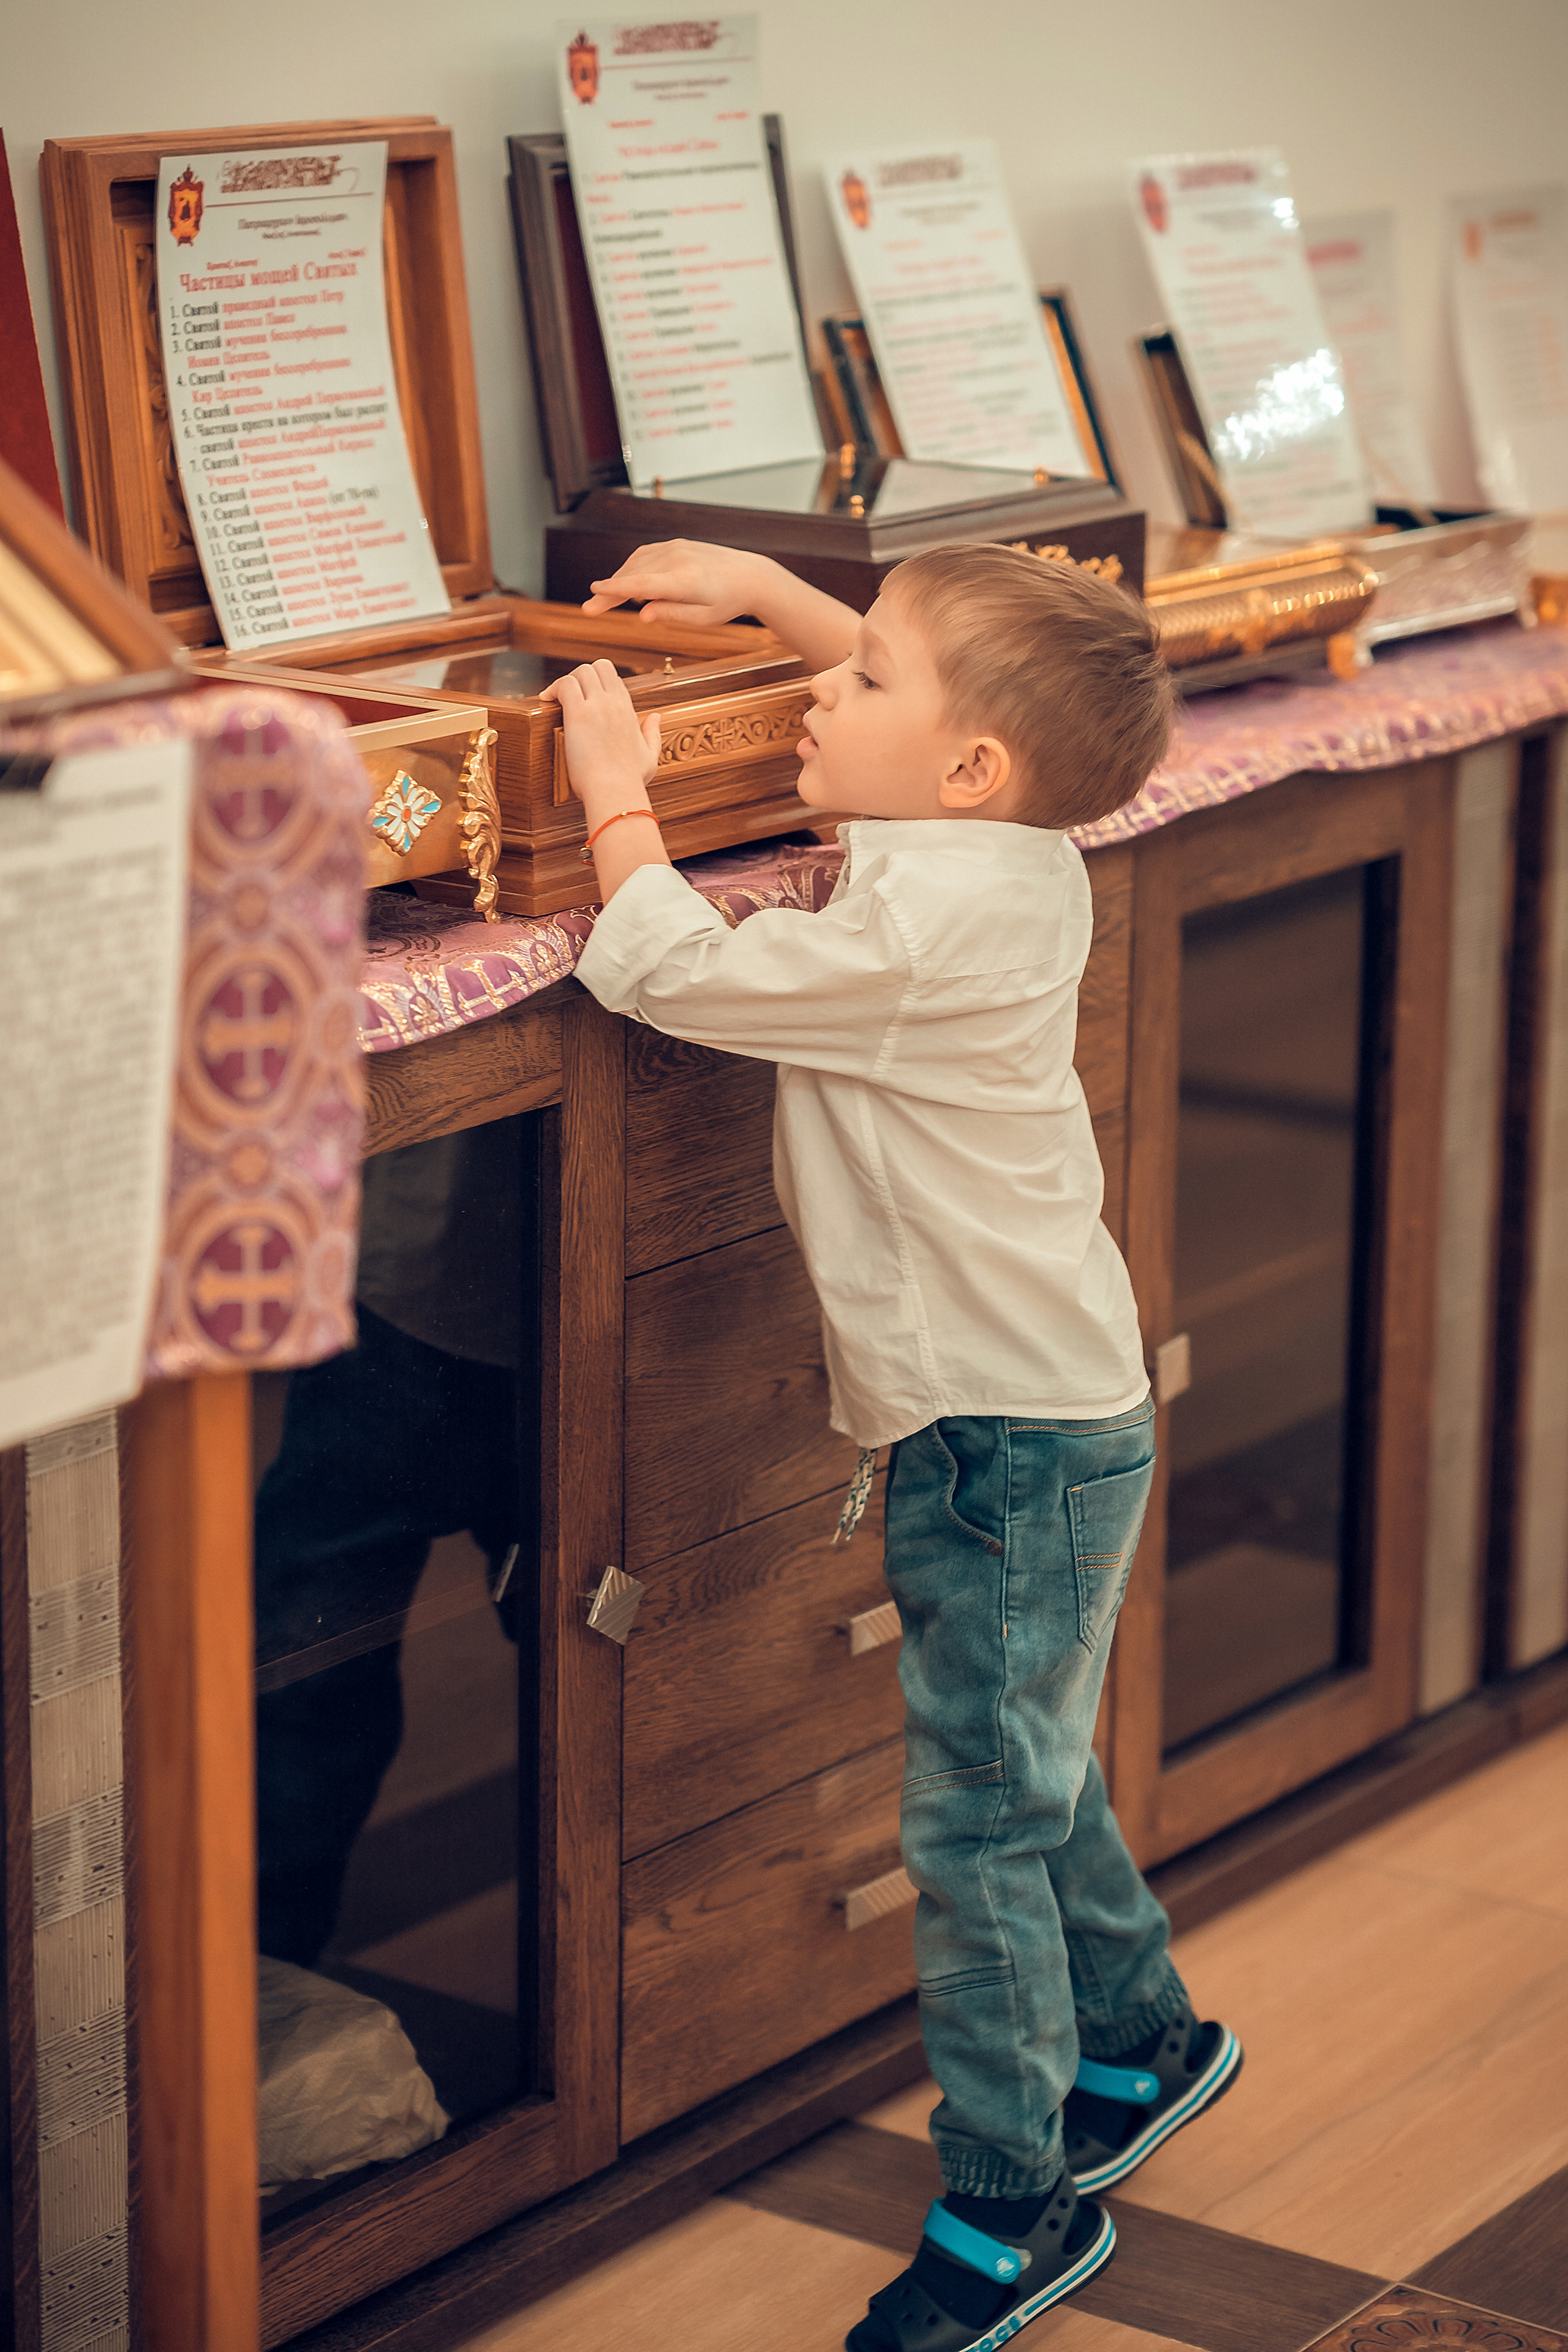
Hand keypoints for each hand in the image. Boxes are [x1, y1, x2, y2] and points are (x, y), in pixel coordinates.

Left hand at [543, 659, 660, 806]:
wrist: (615, 791)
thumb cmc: (630, 781)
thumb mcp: (650, 755)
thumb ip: (652, 733)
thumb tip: (655, 717)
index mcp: (629, 710)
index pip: (613, 679)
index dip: (597, 684)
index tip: (586, 698)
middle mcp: (615, 703)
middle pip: (598, 667)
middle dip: (582, 676)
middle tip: (570, 694)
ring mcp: (597, 706)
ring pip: (581, 671)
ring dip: (567, 680)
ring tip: (557, 696)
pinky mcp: (578, 714)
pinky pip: (565, 685)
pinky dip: (554, 688)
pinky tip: (547, 699)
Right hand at [580, 539, 768, 626]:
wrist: (750, 576)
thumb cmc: (728, 602)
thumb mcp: (703, 618)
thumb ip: (671, 614)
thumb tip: (642, 615)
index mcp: (684, 580)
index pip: (642, 583)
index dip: (616, 589)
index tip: (594, 592)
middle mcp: (677, 559)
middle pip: (633, 574)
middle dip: (610, 591)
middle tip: (590, 609)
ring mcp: (676, 547)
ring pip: (636, 562)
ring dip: (620, 579)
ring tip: (606, 600)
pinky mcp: (676, 544)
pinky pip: (645, 555)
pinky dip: (632, 568)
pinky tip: (627, 582)